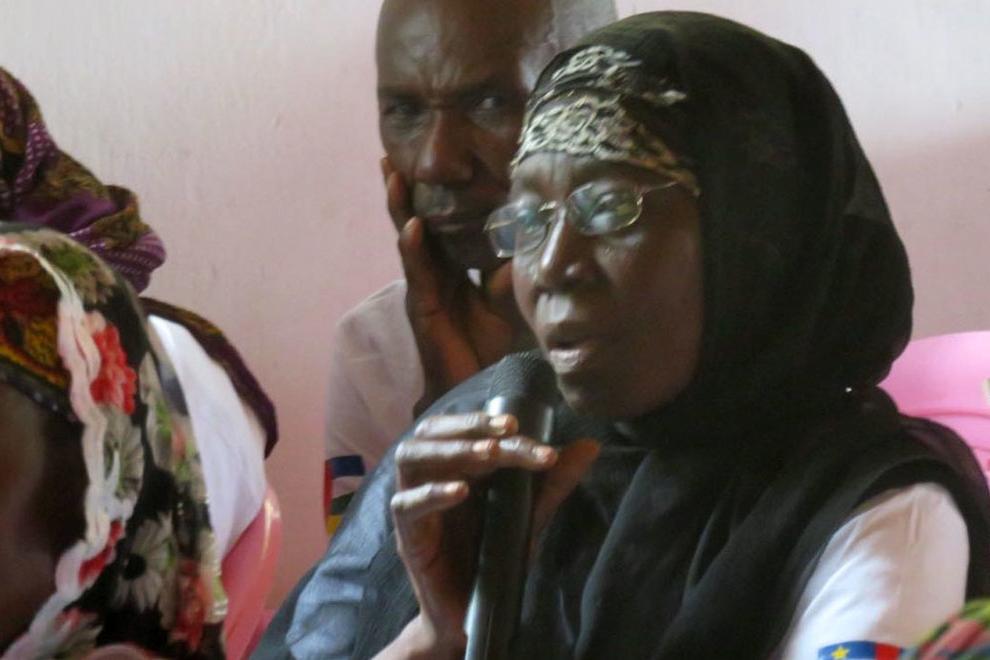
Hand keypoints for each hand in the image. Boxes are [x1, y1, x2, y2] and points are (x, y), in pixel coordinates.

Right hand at [380, 158, 524, 415]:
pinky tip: (412, 227)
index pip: (438, 222)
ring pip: (408, 240)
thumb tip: (525, 235)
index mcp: (450, 267)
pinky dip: (415, 249)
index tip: (423, 159)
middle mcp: (432, 272)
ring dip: (400, 208)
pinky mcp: (422, 308)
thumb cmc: (488, 344)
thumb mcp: (505, 299)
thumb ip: (507, 270)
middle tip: (391, 154)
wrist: (475, 386)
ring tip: (393, 175)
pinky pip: (418, 273)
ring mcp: (423, 288)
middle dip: (403, 190)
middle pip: (414, 222)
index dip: (430, 194)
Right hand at [383, 412, 599, 658]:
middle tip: (505, 429)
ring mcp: (416, 505)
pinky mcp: (408, 537)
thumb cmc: (496, 560)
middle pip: (433, 432)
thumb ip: (553, 482)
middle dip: (469, 425)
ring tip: (487, 454)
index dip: (489, 422)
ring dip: (450, 450)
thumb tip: (590, 444)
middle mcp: (432, 477)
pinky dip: (431, 494)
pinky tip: (460, 491)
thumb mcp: (530, 517)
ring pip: (411, 458)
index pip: (467, 432)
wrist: (473, 617)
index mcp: (457, 466)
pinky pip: (406, 506)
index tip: (520, 426)